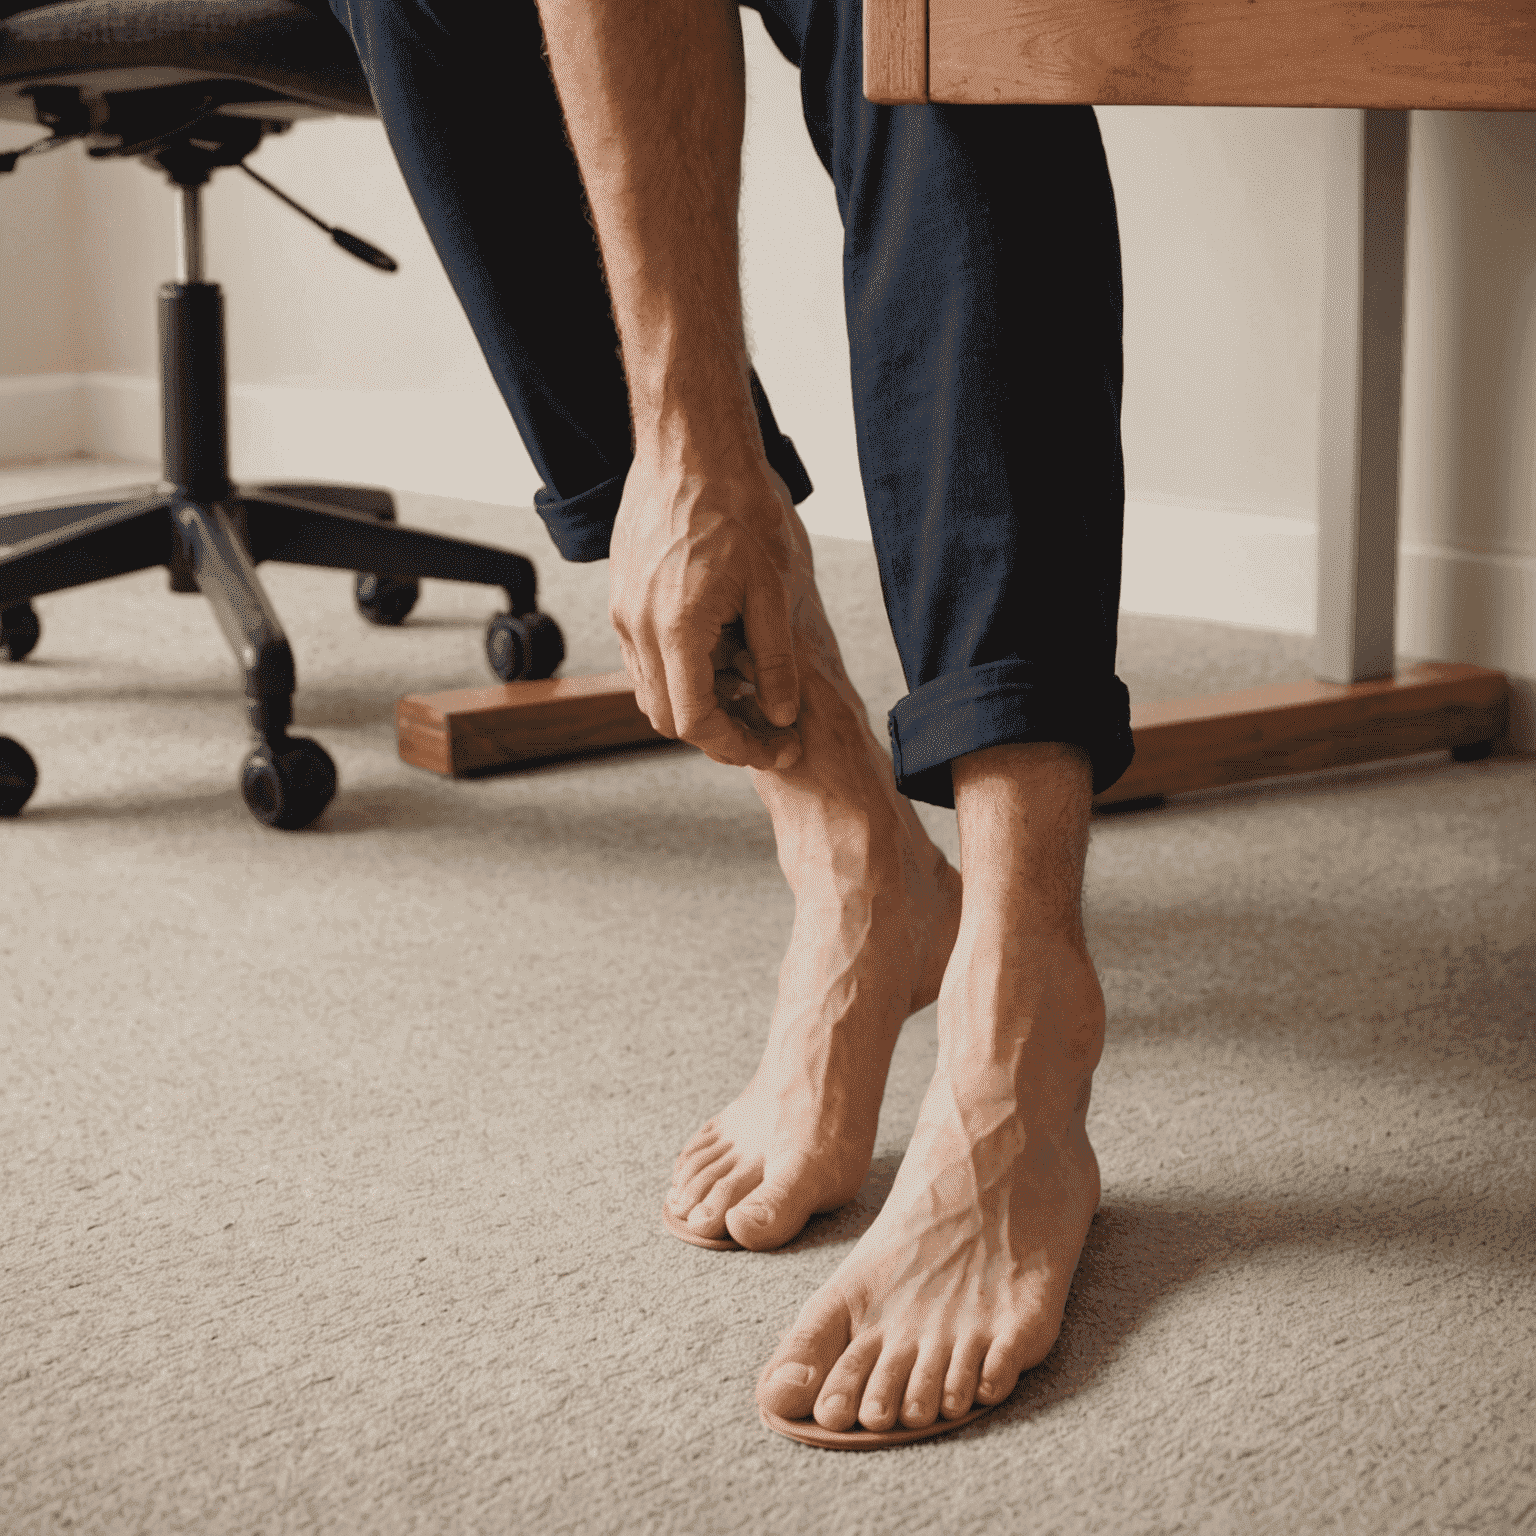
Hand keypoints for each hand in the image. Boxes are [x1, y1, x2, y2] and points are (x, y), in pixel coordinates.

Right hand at [609, 449, 804, 770]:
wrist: (692, 449)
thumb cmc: (739, 508)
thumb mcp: (774, 590)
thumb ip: (777, 662)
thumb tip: (781, 716)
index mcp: (676, 629)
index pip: (695, 723)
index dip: (738, 746)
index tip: (777, 745)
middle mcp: (637, 627)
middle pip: (667, 717)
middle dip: (718, 732)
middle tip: (767, 727)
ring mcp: (622, 612)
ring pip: (652, 690)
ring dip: (697, 702)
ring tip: (749, 687)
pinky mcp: (621, 597)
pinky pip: (644, 658)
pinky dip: (680, 671)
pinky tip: (722, 652)